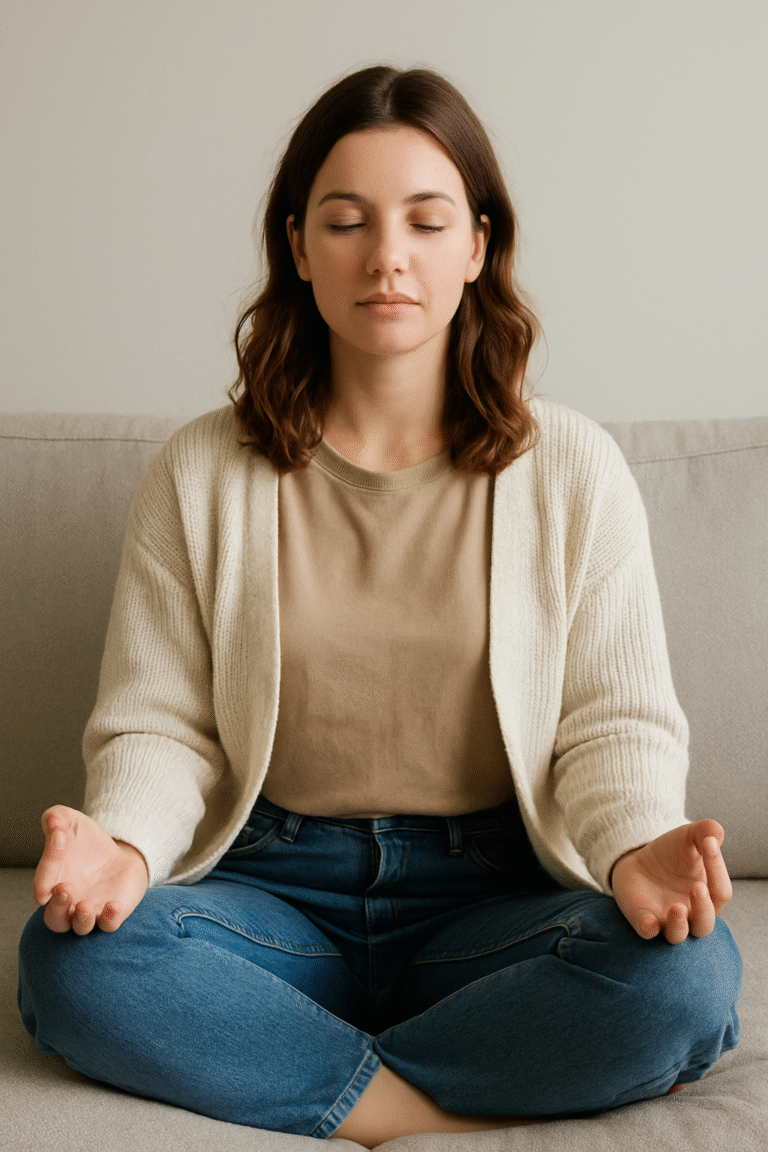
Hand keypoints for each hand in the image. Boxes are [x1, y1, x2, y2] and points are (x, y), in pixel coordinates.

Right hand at [33, 805, 149, 933]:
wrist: (120, 853)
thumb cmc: (88, 842)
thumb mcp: (72, 823)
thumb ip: (57, 819)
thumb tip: (53, 821)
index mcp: (52, 885)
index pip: (42, 886)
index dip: (46, 868)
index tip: (59, 840)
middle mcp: (68, 904)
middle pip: (55, 920)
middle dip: (57, 908)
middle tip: (64, 889)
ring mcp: (91, 911)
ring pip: (80, 928)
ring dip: (81, 920)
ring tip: (84, 905)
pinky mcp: (113, 913)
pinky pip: (109, 925)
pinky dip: (109, 919)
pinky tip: (112, 906)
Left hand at [611, 819, 731, 944]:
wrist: (639, 859)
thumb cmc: (672, 852)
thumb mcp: (690, 837)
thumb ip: (706, 832)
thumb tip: (716, 833)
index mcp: (709, 896)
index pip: (721, 891)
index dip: (717, 868)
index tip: (708, 843)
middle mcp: (691, 914)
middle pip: (704, 924)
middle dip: (703, 908)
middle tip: (697, 886)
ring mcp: (666, 920)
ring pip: (678, 935)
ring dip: (679, 925)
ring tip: (676, 907)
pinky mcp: (643, 919)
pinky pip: (647, 932)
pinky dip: (649, 929)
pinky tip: (649, 923)